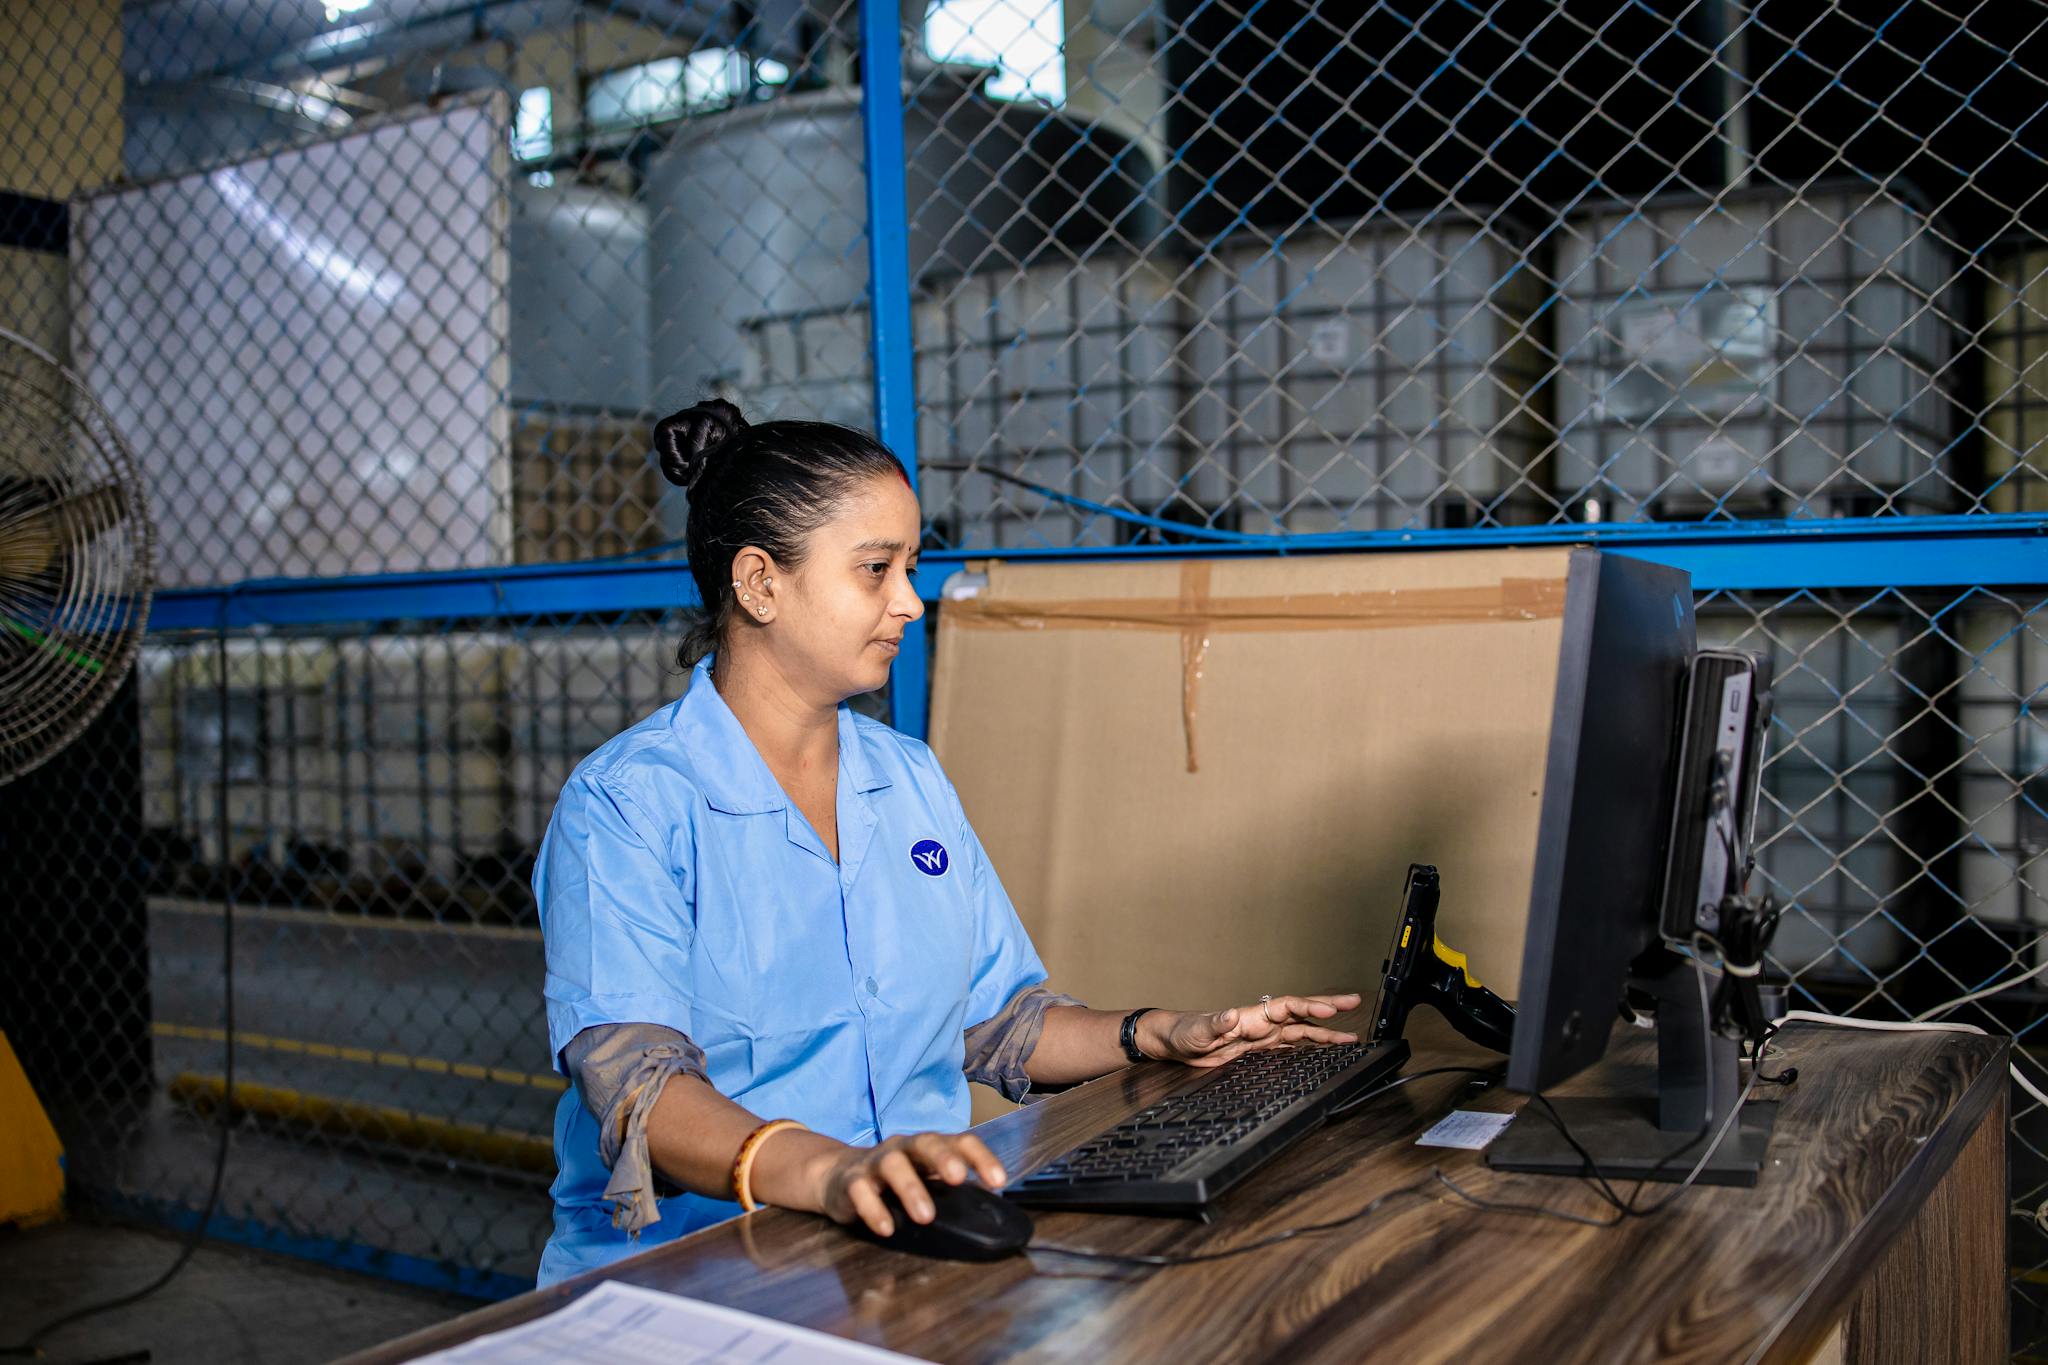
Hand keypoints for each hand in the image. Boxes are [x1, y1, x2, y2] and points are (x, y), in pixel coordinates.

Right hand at [805, 1132, 1008, 1237]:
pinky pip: (860, 1191)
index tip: (998, 1180)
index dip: (980, 1157)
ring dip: (911, 1188)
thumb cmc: (893, 1180)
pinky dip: (873, 1209)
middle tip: (959, 1178)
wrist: (836, 1175)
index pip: (959, 1142)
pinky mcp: (851, 1182)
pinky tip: (887, 1228)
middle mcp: (903, 1149)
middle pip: (925, 1143)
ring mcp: (875, 1163)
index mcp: (928, 1148)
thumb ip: (950, 1189)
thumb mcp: (923, 1178)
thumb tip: (989, 1210)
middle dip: (944, 1158)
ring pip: (893, 1165)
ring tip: (925, 1216)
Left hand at [1140, 992, 1363, 1068]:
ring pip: (1299, 1031)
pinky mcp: (1256, 1049)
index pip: (1286, 1007)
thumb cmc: (1183, 1034)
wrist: (1173, 1043)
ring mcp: (1260, 1036)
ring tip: (1350, 1037)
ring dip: (1323, 1033)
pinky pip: (1288, 1046)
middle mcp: (1260, 1023)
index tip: (1330, 1009)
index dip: (1308, 1006)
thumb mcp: (1196, 1031)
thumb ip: (1214, 1024)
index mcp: (1250, 1017)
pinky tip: (1322, 1051)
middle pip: (1299, 1013)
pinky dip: (1307, 1047)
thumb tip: (1230, 1015)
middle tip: (1354, 1003)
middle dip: (1327, 1008)